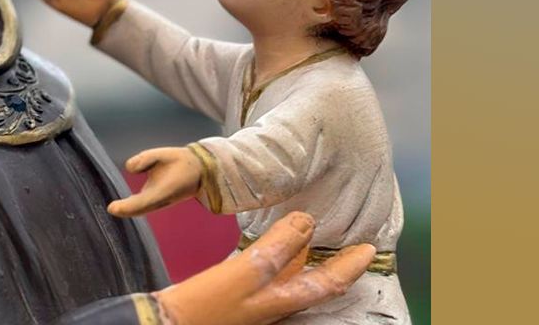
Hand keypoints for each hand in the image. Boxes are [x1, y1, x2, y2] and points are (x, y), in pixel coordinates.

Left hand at [107, 147, 201, 217]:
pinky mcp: (157, 201)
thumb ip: (143, 159)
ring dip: (127, 210)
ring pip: (141, 210)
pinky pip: (142, 207)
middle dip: (124, 211)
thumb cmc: (180, 161)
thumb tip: (129, 169)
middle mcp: (161, 200)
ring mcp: (159, 202)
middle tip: (110, 208)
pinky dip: (130, 208)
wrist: (198, 170)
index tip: (112, 207)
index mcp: (164, 190)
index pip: (142, 202)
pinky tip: (119, 206)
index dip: (127, 207)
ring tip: (113, 208)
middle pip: (140, 210)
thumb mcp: (162, 154)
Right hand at [153, 212, 374, 324]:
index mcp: (282, 300)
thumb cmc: (206, 305)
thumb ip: (278, 248)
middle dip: (332, 262)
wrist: (170, 323)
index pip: (329, 283)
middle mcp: (275, 303)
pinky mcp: (239, 296)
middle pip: (314, 281)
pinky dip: (280, 258)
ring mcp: (257, 302)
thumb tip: (306, 223)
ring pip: (292, 278)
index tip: (369, 248)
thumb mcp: (246, 273)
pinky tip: (271, 247)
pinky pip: (271, 274)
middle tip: (346, 242)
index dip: (351, 266)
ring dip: (305, 257)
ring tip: (310, 237)